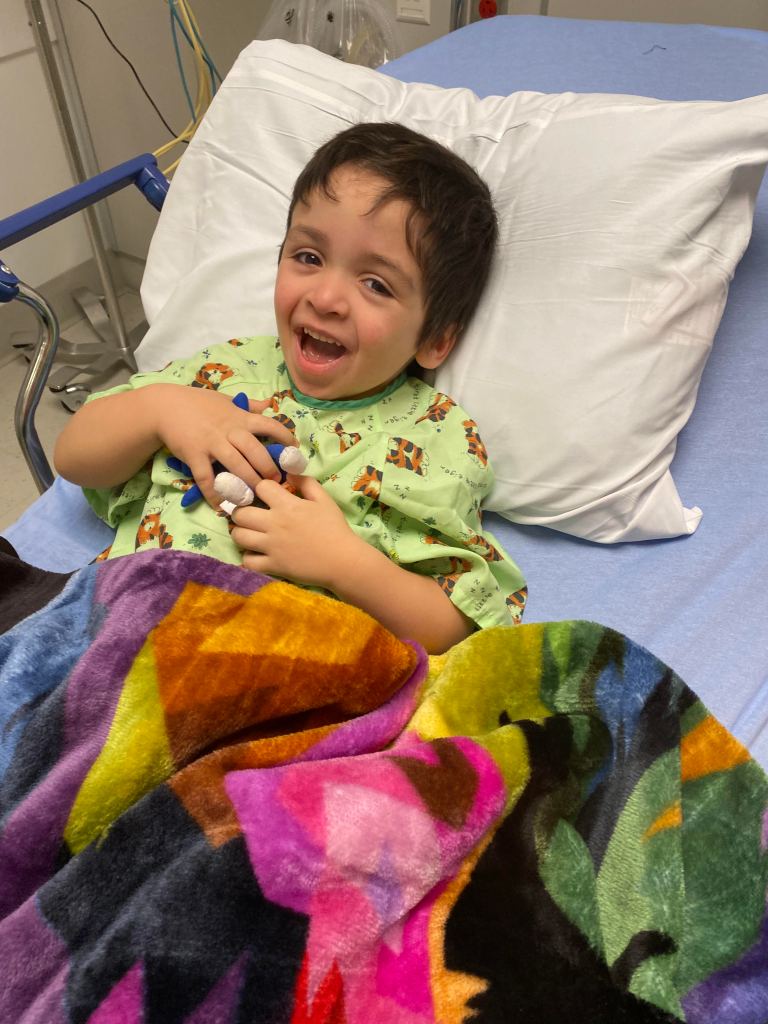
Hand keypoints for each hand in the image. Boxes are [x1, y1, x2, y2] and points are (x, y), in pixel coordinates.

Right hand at [148, 385, 295, 506]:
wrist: (165, 407)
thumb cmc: (198, 403)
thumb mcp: (226, 400)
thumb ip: (248, 405)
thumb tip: (269, 404)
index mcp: (240, 417)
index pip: (270, 425)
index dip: (285, 438)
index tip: (294, 451)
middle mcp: (229, 430)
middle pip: (255, 450)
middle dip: (268, 468)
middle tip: (276, 482)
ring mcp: (211, 443)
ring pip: (235, 465)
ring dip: (248, 483)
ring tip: (256, 496)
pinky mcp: (194, 455)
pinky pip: (206, 478)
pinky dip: (214, 494)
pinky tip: (221, 507)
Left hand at [230, 475, 360, 587]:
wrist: (343, 560)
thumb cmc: (335, 528)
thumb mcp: (324, 499)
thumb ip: (306, 483)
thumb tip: (289, 473)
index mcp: (287, 505)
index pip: (260, 487)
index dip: (262, 488)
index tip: (265, 494)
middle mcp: (274, 524)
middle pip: (240, 513)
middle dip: (242, 510)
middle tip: (249, 514)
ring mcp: (271, 546)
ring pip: (239, 536)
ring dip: (240, 532)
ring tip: (249, 532)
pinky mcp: (272, 565)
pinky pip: (247, 560)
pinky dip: (248, 557)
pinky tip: (256, 553)